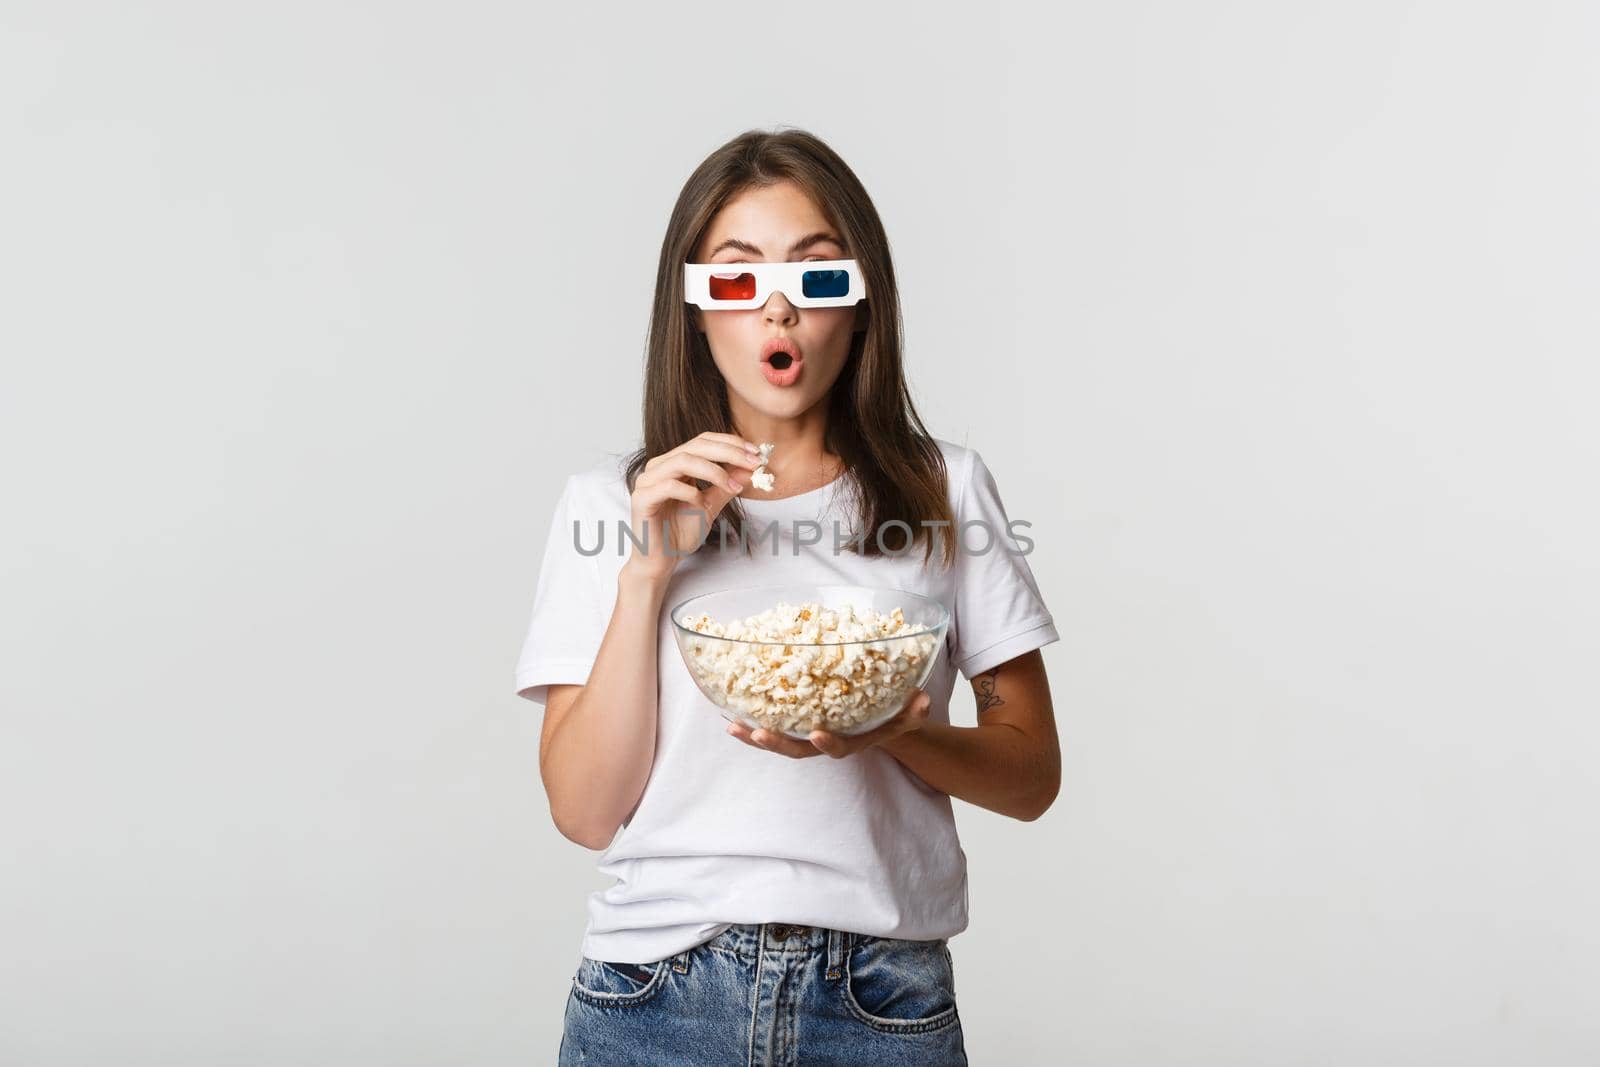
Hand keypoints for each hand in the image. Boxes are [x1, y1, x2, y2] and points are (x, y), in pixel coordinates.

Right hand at [622, 431, 764, 583]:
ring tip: (732, 486)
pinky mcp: (641, 498)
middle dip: (728, 452)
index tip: (756, 453)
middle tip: (752, 463)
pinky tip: (701, 504)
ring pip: (683, 460)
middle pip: (695, 446)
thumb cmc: (680, 533)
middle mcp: (659, 466)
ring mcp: (647, 480)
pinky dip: (690, 492)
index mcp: (674, 463)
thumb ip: (726, 486)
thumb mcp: (711, 505)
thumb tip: (750, 469)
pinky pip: (668, 486)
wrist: (661, 560)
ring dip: (713, 471)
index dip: (731, 443)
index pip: (703, 441)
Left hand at [724, 688, 932, 759]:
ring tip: (734, 727)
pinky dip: (752, 726)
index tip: (816, 734)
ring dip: (755, 737)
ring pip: (779, 743)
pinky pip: (773, 729)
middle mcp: (827, 742)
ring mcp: (809, 737)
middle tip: (758, 733)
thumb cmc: (893, 716)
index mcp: (852, 741)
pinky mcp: (796, 726)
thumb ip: (914, 711)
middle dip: (777, 744)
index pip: (839, 748)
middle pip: (798, 750)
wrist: (879, 722)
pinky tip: (731, 717)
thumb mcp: (908, 714)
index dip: (827, 744)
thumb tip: (923, 700)